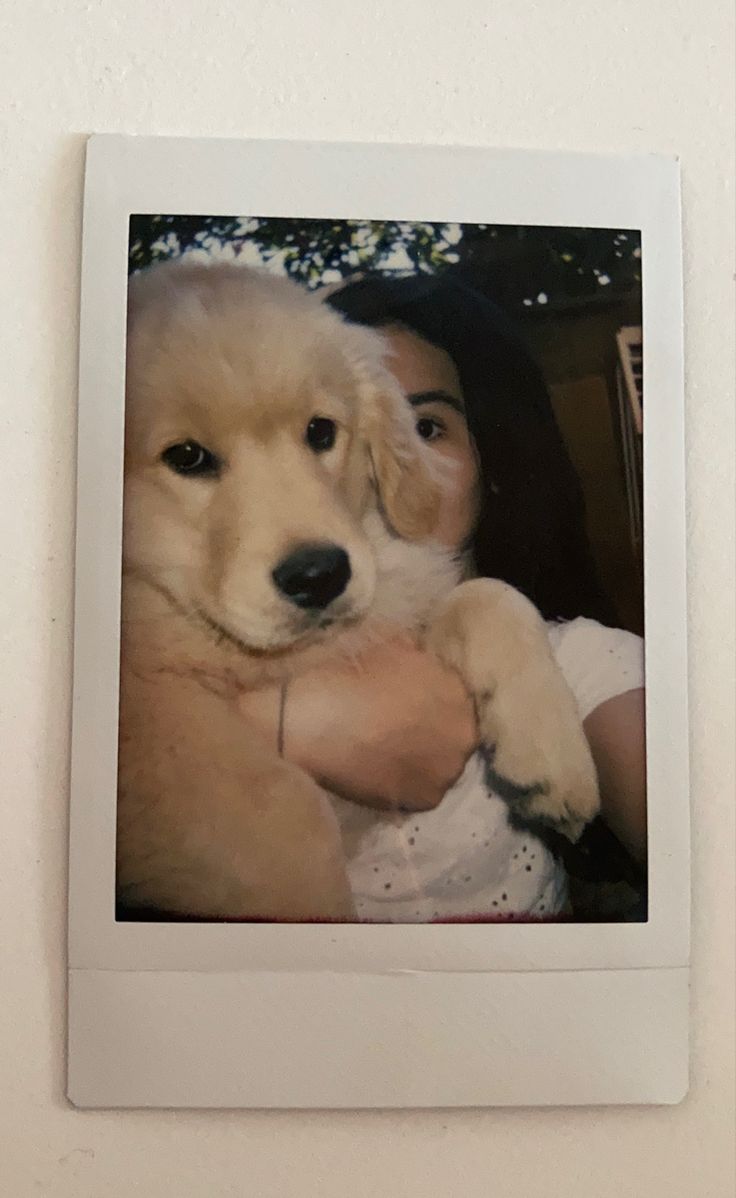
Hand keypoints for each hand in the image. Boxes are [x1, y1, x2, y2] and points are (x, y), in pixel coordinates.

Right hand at [238, 638, 477, 811]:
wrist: (311, 720)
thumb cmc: (345, 674)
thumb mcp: (389, 641)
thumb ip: (417, 653)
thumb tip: (422, 658)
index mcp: (458, 689)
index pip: (458, 696)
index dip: (434, 698)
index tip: (413, 700)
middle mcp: (464, 732)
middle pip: (456, 732)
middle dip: (435, 728)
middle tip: (402, 728)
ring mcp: (448, 770)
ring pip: (442, 763)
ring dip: (424, 758)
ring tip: (390, 753)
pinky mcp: (426, 800)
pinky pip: (424, 789)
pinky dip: (408, 782)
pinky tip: (384, 773)